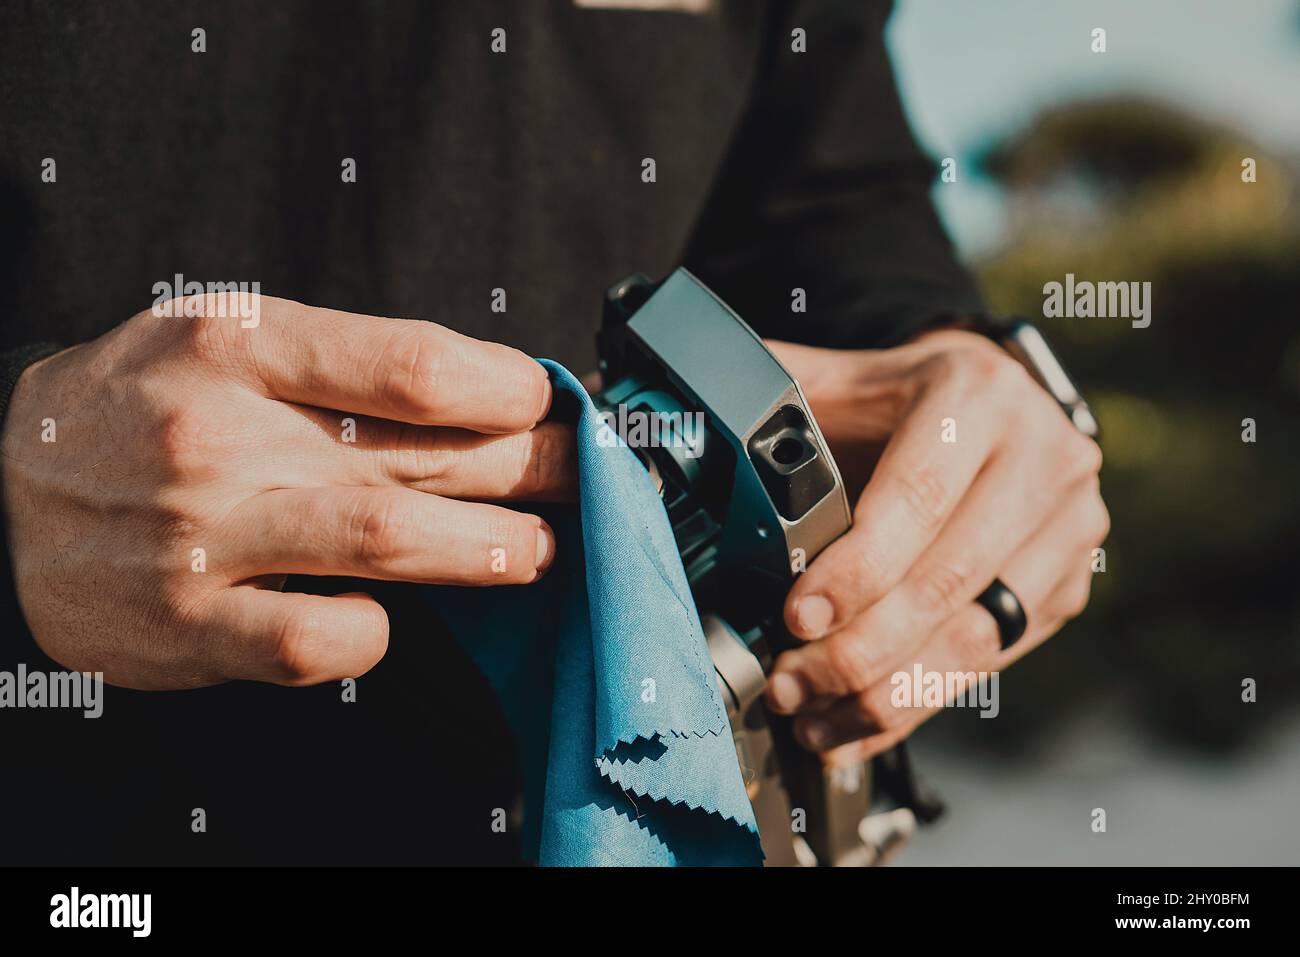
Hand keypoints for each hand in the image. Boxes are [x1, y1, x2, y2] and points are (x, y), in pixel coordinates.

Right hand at [1, 293, 575, 689]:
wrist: (3, 485)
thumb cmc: (142, 405)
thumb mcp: (225, 339)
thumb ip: (340, 364)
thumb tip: (482, 395)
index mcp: (241, 344)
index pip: (413, 363)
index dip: (509, 390)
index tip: (548, 405)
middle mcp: (224, 433)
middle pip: (425, 453)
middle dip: (531, 470)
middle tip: (584, 478)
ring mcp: (205, 533)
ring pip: (388, 541)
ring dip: (488, 549)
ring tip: (537, 550)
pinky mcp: (190, 623)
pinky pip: (318, 638)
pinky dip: (377, 632)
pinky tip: (392, 617)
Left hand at [763, 330, 1107, 763]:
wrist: (979, 408)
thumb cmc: (889, 401)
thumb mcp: (835, 380)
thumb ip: (769, 397)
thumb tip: (680, 419)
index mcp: (976, 394)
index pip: (918, 496)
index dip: (857, 569)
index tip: (797, 618)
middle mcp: (1043, 455)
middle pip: (949, 578)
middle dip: (860, 649)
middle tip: (790, 684)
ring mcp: (1068, 524)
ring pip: (978, 634)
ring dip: (887, 692)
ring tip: (814, 718)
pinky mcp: (1068, 582)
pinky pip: (993, 661)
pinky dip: (919, 701)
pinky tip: (859, 723)